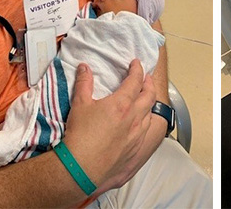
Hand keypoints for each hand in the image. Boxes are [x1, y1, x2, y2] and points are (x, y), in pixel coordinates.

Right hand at [62, 60, 155, 192]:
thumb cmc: (80, 135)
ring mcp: (137, 134)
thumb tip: (84, 68)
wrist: (82, 167)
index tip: (136, 63)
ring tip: (145, 98)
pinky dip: (146, 121)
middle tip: (146, 78)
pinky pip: (147, 130)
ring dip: (149, 102)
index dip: (137, 69)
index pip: (135, 81)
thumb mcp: (80, 104)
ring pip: (150, 113)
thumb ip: (84, 83)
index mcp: (122, 104)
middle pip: (149, 95)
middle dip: (149, 84)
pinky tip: (141, 122)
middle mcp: (134, 118)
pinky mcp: (136, 149)